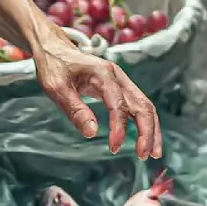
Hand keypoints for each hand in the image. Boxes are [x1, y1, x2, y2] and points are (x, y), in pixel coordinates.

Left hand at [33, 34, 162, 159]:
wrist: (54, 49)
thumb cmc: (54, 66)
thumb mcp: (56, 88)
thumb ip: (74, 109)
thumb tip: (92, 133)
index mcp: (102, 73)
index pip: (118, 104)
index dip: (119, 127)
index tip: (114, 147)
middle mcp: (117, 76)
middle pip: (142, 104)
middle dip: (147, 132)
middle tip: (143, 156)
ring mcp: (121, 81)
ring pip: (145, 106)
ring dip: (151, 130)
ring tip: (152, 154)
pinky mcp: (119, 88)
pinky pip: (138, 106)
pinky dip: (145, 123)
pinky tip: (146, 140)